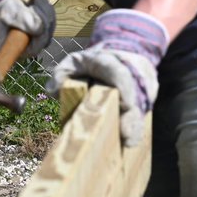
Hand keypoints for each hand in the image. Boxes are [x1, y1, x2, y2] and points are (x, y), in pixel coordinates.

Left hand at [45, 10, 168, 146]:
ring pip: (141, 105)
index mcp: (108, 61)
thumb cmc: (91, 63)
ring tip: (128, 143)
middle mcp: (127, 71)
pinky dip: (136, 128)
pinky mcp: (144, 96)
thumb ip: (61, 73)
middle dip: (132, 115)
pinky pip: (142, 113)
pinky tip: (130, 142)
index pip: (118, 71)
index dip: (124, 87)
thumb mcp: (73, 61)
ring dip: (135, 125)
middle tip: (127, 136)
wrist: (119, 54)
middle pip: (134, 93)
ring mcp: (138, 84)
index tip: (126, 105)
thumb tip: (53, 91)